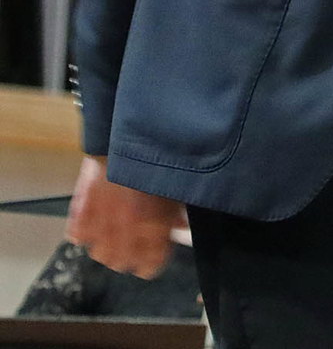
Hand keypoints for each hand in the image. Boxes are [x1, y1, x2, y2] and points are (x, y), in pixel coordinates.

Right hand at [65, 155, 183, 278]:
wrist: (120, 141)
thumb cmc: (153, 163)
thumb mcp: (173, 188)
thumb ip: (176, 213)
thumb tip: (180, 229)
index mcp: (150, 228)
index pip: (149, 266)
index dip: (154, 263)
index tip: (155, 258)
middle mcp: (122, 232)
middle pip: (121, 264)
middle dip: (130, 258)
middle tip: (135, 247)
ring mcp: (98, 224)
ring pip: (99, 254)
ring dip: (107, 248)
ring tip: (115, 237)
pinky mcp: (78, 213)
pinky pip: (78, 236)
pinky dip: (86, 234)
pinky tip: (96, 224)